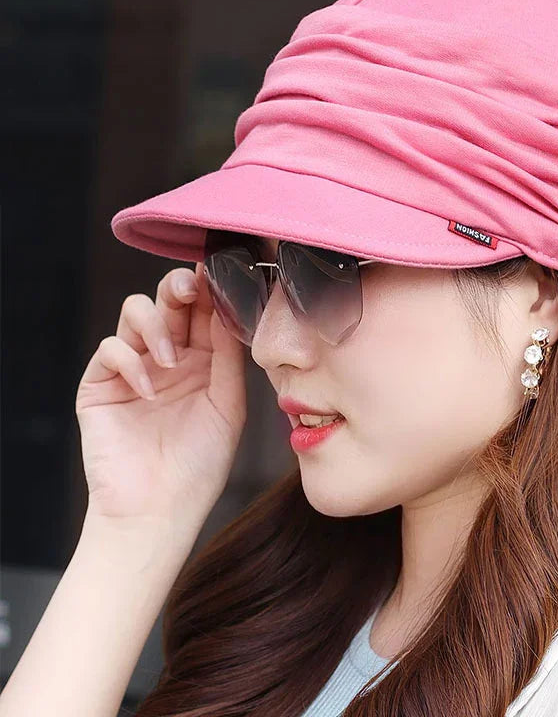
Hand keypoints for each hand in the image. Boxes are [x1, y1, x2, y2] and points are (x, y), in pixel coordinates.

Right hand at [75, 262, 246, 533]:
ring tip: (170, 360)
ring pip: (135, 312)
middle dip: (178, 288)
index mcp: (203, 361)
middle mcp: (168, 358)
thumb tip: (227, 309)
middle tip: (190, 289)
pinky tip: (149, 391)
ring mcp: (133, 368)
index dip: (210, 291)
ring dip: (155, 325)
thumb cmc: (199, 465)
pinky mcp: (101, 385)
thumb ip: (228, 358)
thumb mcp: (228, 406)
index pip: (204, 312)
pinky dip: (130, 361)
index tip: (220, 274)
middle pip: (169, 302)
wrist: (158, 511)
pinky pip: (110, 349)